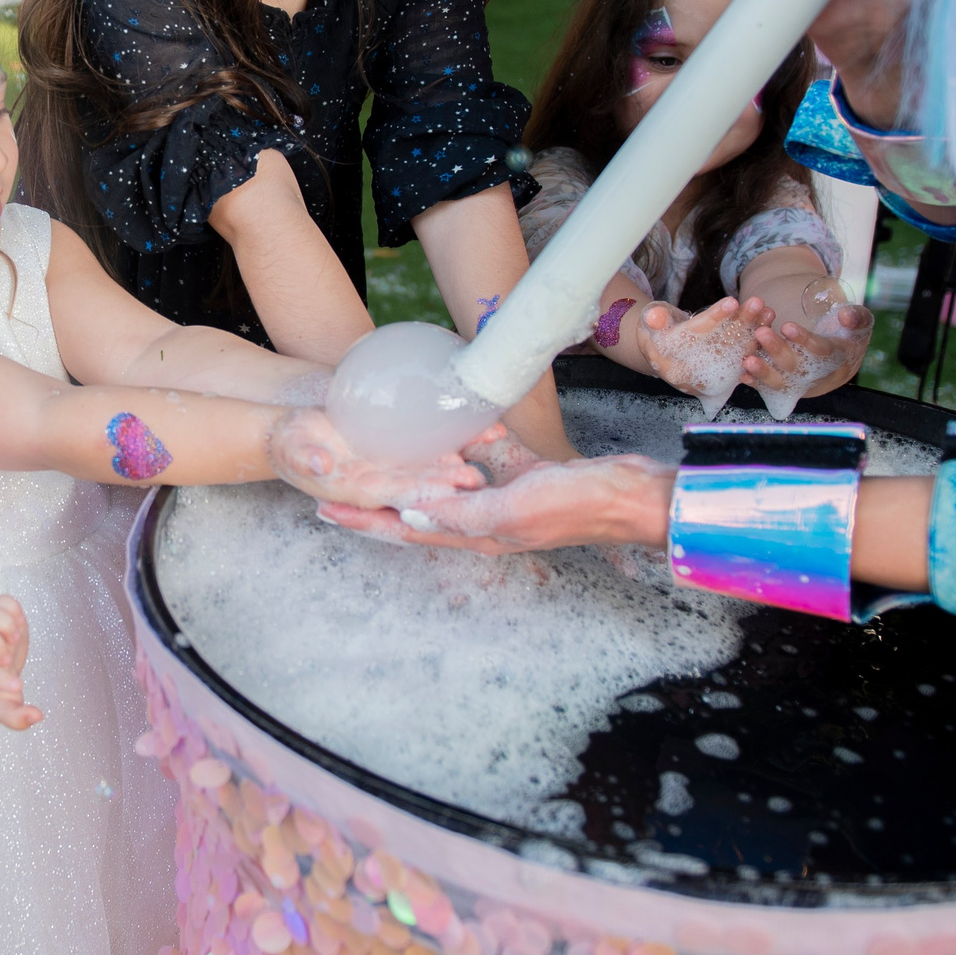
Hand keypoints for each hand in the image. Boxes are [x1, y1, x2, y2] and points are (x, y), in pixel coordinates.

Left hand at [0, 595, 41, 731]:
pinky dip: (11, 606)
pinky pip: (0, 600)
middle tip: (9, 657)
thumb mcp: (5, 708)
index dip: (1, 680)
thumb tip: (37, 717)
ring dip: (3, 623)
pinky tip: (18, 621)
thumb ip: (18, 718)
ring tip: (15, 635)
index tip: (18, 686)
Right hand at [267, 407, 483, 511]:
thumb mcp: (293, 451)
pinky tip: (477, 427)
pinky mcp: (398, 453)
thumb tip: (323, 466)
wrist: (293, 437)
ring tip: (490, 441)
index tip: (447, 487)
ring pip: (432, 466)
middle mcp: (383, 485)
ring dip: (461, 456)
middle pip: (422, 485)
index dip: (422, 491)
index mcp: (360, 491)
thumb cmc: (290, 445)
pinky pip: (429, 447)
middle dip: (450, 482)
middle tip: (478, 474)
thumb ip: (307, 459)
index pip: (395, 495)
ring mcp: (393, 469)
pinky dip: (452, 438)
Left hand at [319, 444, 673, 555]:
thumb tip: (407, 518)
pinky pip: (483, 454)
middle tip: (338, 477)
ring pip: (444, 480)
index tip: (323, 508)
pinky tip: (453, 421)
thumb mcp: (512, 511)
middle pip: (414, 507)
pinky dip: (466, 439)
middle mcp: (482, 518)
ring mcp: (502, 495)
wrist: (631, 495)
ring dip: (415, 467)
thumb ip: (461, 515)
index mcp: (475, 533)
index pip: (404, 529)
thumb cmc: (575, 505)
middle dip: (376, 496)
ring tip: (381, 448)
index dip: (364, 520)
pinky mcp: (523, 471)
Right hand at [639, 298, 755, 413]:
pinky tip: (766, 325)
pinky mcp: (718, 375)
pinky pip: (740, 358)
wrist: (660, 351)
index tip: (733, 301)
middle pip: (719, 344)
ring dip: (752, 332)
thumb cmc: (655, 331)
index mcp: (667, 360)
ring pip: (734, 352)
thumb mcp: (648, 320)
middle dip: (741, 323)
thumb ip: (654, 318)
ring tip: (767, 311)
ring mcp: (705, 377)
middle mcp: (688, 373)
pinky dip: (754, 341)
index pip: (695, 336)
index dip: (715, 318)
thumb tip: (655, 316)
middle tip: (758, 303)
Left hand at [741, 287, 872, 402]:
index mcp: (836, 357)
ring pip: (780, 381)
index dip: (805, 340)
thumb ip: (856, 318)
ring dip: (762, 371)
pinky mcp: (784, 384)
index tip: (788, 327)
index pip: (820, 350)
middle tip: (762, 333)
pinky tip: (741, 374)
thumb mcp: (859, 325)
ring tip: (746, 360)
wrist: (839, 361)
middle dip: (778, 350)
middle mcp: (816, 374)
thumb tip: (845, 315)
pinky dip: (754, 382)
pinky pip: (767, 386)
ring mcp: (798, 382)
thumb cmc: (848, 337)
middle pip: (796, 366)